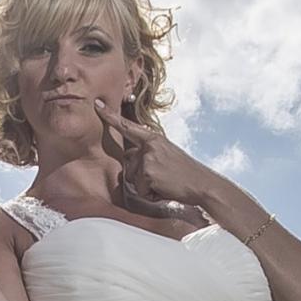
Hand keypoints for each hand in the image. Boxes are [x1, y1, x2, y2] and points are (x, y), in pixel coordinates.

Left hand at [91, 96, 213, 223]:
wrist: (203, 184)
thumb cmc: (186, 173)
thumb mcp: (168, 155)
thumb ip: (149, 153)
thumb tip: (130, 159)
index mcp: (154, 138)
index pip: (128, 126)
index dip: (111, 116)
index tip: (97, 105)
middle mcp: (149, 145)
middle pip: (129, 165)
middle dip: (142, 177)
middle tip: (165, 177)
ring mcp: (148, 158)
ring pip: (134, 179)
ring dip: (148, 187)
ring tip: (166, 183)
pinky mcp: (147, 172)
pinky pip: (140, 190)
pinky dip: (152, 195)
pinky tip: (165, 190)